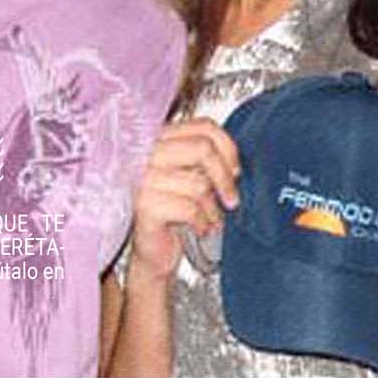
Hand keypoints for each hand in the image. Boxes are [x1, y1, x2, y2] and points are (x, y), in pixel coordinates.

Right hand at [128, 118, 238, 280]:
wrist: (154, 250)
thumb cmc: (176, 212)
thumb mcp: (195, 179)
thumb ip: (209, 162)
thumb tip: (236, 165)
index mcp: (161, 139)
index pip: (203, 126)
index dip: (227, 148)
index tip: (235, 170)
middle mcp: (147, 153)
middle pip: (203, 149)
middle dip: (225, 178)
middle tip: (231, 199)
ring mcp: (141, 177)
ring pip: (198, 184)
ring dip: (213, 208)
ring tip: (211, 219)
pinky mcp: (142, 204)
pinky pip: (189, 208)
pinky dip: (203, 222)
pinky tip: (200, 228)